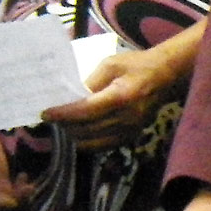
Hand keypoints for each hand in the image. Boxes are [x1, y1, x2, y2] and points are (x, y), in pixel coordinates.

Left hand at [41, 45, 183, 150]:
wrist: (165, 75)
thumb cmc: (137, 64)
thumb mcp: (111, 64)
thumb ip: (91, 81)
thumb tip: (70, 96)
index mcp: (121, 97)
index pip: (86, 111)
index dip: (63, 114)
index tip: (45, 113)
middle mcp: (126, 117)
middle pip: (87, 129)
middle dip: (65, 125)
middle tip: (52, 117)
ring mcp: (131, 130)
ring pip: (93, 142)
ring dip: (75, 135)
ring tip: (64, 125)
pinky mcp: (132, 136)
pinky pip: (104, 146)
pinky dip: (88, 142)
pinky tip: (80, 132)